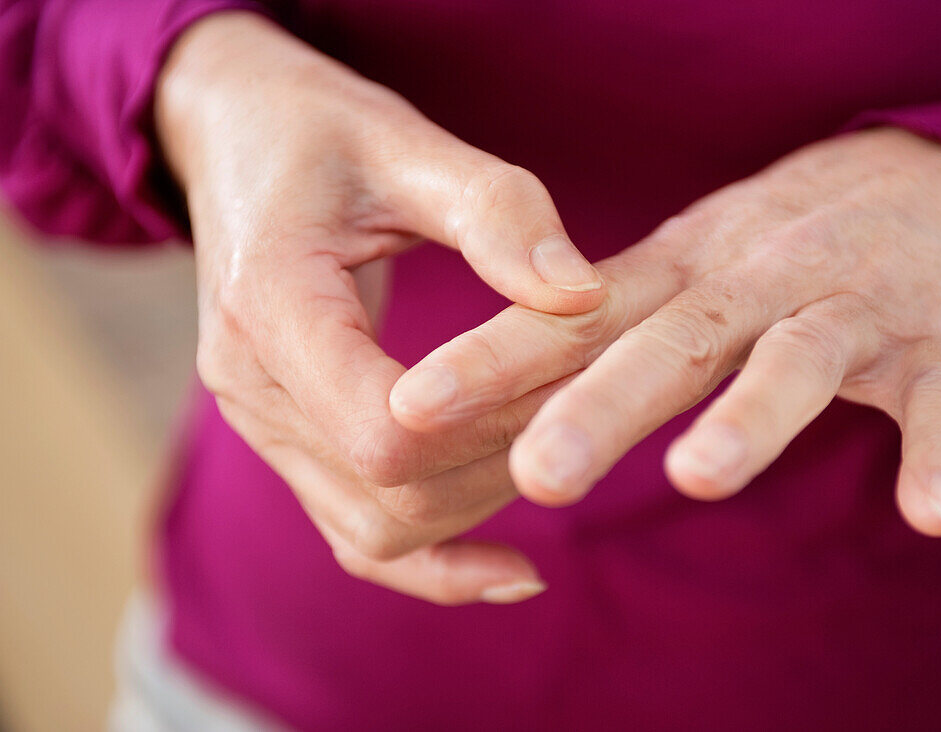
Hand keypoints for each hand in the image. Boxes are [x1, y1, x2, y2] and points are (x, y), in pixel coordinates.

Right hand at [155, 12, 603, 603]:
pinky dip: (437, 566)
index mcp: (269, 306)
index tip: (577, 373)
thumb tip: (587, 297)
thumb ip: (499, 216)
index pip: (383, 431)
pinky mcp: (289, 440)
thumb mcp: (407, 143)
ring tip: (563, 450)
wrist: (235, 141)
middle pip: (391, 492)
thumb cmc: (320, 131)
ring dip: (484, 505)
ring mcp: (262, 425)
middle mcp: (251, 386)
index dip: (494, 422)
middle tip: (595, 404)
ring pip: (379, 529)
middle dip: (508, 459)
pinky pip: (357, 537)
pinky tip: (517, 572)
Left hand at [391, 128, 940, 536]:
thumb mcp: (680, 272)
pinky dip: (938, 454)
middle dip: (600, 410)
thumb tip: (485, 409)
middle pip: (670, 346)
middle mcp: (753, 287)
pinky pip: (940, 406)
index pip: (576, 318)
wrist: (926, 189)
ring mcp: (848, 312)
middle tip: (534, 476)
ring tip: (699, 476)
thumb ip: (598, 333)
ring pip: (794, 362)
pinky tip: (926, 513)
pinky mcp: (935, 348)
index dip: (494, 360)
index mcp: (679, 276)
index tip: (414, 408)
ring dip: (749, 419)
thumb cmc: (770, 254)